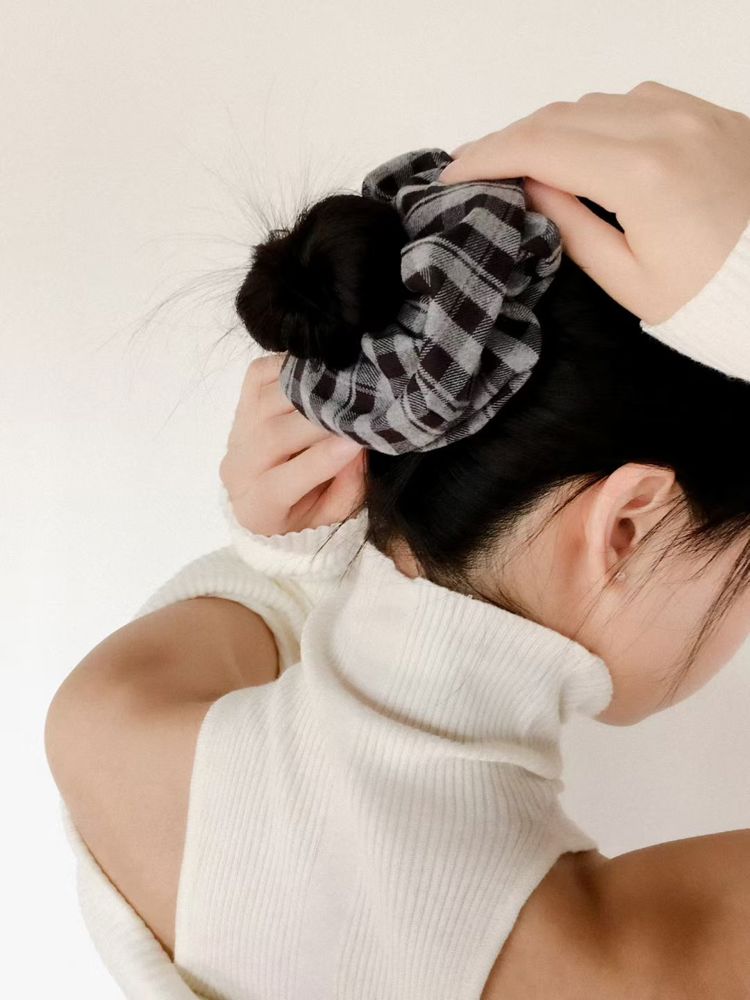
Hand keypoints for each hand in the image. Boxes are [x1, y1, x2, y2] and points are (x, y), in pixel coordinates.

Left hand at [219, 353, 365, 535]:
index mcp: (257, 508)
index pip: (279, 485)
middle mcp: (238, 468)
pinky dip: (290, 367)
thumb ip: (348, 489)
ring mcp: (237, 432)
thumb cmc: (305, 512)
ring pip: (267, 404)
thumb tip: (361, 445)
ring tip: (345, 386)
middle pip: (273, 438)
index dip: (319, 462)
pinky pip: (259, 374)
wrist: (265, 497)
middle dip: (320, 421)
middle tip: (359, 407)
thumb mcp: (332, 517)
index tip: (356, 442)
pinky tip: (319, 370)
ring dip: (310, 392)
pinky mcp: (242, 402)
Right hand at [440, 81, 749, 324]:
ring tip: (522, 160)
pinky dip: (597, 118)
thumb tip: (528, 186)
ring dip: (551, 126)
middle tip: (473, 165)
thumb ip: (570, 228)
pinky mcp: (712, 113)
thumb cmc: (710, 298)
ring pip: (596, 102)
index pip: (539, 146)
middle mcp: (666, 125)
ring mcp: (694, 111)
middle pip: (560, 115)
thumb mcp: (629, 280)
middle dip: (508, 138)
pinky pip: (637, 99)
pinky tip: (583, 147)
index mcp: (641, 174)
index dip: (485, 156)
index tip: (450, 174)